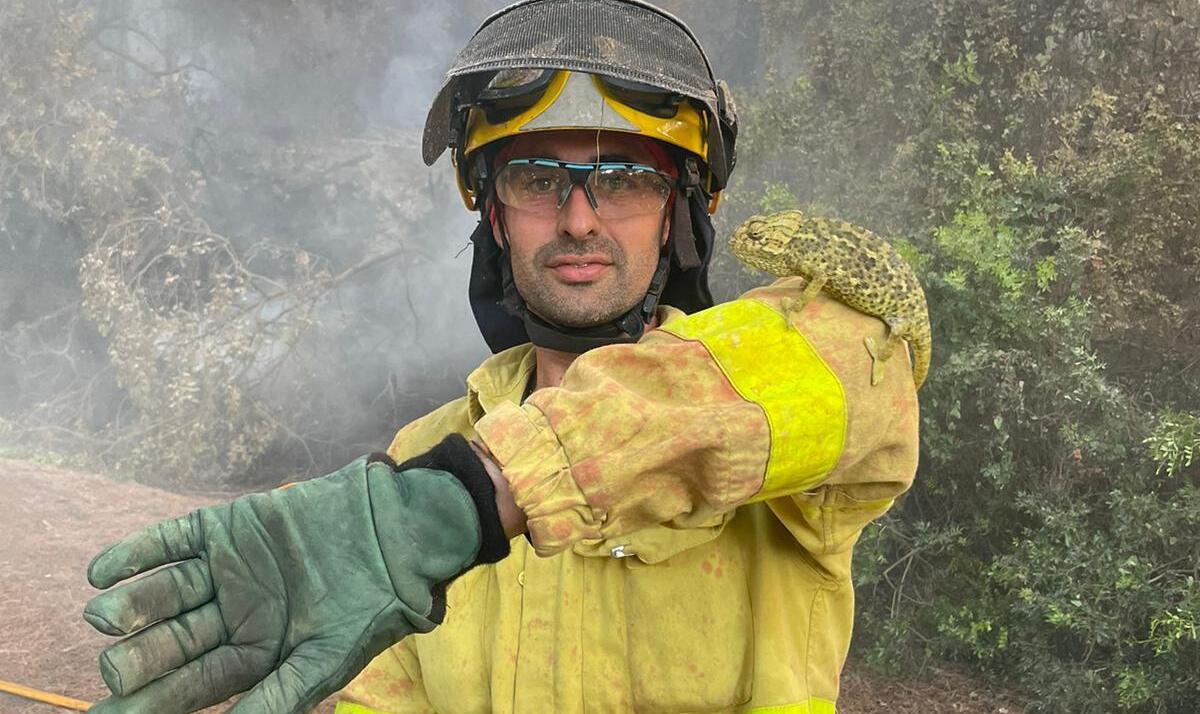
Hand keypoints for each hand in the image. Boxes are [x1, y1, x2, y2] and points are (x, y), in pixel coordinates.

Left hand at [83, 454, 497, 713]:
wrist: (394, 536)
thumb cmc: (369, 608)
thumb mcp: (322, 663)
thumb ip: (273, 700)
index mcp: (251, 655)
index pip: (189, 687)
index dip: (150, 704)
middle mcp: (230, 615)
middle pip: (171, 642)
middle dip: (139, 658)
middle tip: (113, 670)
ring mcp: (225, 571)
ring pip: (165, 593)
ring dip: (131, 606)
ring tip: (102, 616)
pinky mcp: (225, 529)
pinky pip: (171, 541)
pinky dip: (136, 553)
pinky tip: (104, 572)